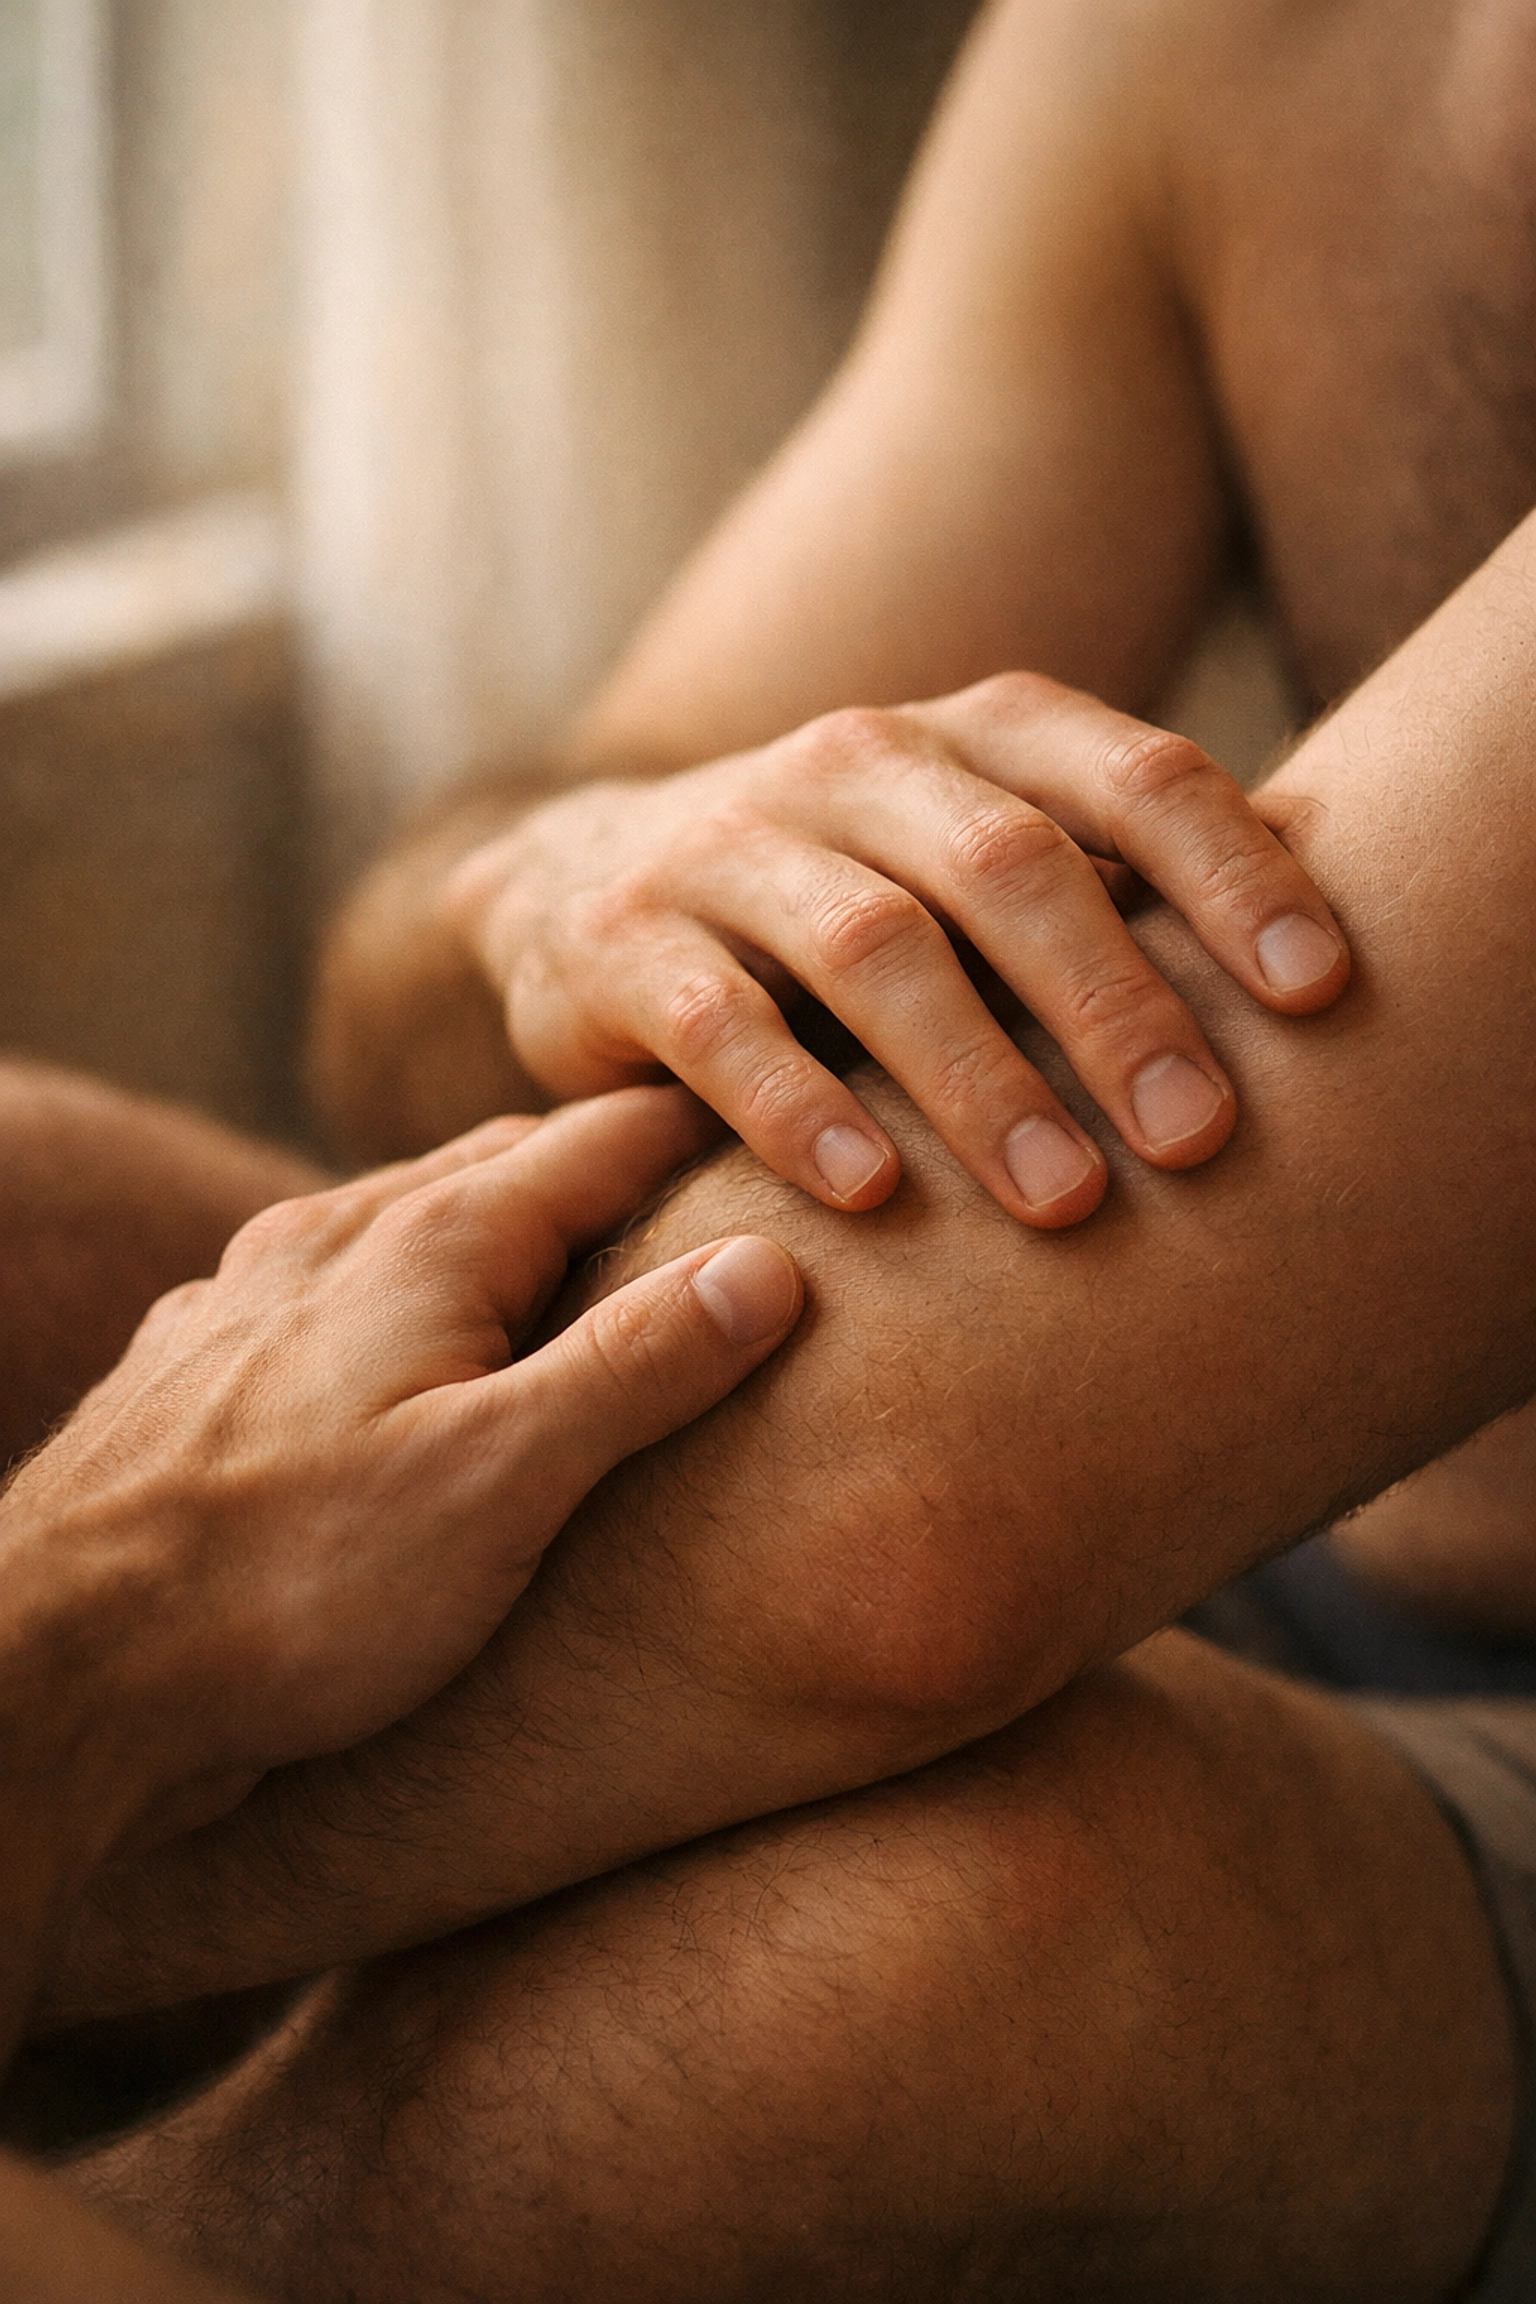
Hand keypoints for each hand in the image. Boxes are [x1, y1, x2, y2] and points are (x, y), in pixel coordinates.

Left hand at [0, 1090, 800, 1854]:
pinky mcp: (194, 1372)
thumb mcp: (505, 1479)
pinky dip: (396, 1297)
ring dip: (490, 1228)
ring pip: (397, 1226)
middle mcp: (325, 1242)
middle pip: (494, 1168)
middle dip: (596, 1166)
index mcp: (425, 1245)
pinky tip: (390, 1352)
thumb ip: (637, 1366)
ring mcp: (244, 1300)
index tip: (770, 1120)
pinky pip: (321, 1293)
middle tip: (688, 1184)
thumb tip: (764, 1265)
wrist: (59, 1673)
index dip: (690, 1130)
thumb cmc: (293, 1583)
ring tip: (555, 1259)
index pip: (593, 1144)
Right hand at [448, 674, 1347, 1226]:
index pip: (1130, 776)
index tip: (1318, 996)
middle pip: (1008, 865)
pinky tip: (869, 1194)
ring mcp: (726, 843)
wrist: (577, 888)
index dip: (1232, 875)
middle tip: (1199, 1137)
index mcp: (972, 733)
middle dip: (1114, 1004)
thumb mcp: (977, 862)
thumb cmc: (845, 898)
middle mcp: (853, 762)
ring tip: (1063, 1198)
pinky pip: (716, 1023)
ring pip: (872, 946)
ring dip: (977, 1077)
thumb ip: (1113, 886)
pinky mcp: (618, 942)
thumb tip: (1326, 957)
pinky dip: (796, 1106)